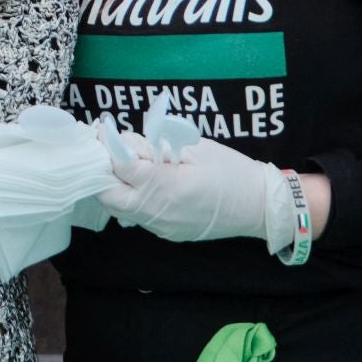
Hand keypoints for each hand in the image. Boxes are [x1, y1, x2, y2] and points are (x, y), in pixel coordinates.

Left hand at [95, 131, 294, 253]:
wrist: (259, 206)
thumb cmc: (231, 171)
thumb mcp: (194, 148)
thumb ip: (156, 145)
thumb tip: (126, 142)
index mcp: (167, 186)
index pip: (121, 166)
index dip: (108, 145)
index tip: (102, 128)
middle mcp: (158, 212)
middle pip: (108, 195)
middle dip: (101, 170)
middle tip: (105, 149)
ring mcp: (160, 226)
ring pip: (118, 208)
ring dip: (113, 184)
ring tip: (120, 162)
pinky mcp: (165, 232)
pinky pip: (135, 215)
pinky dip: (129, 197)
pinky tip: (138, 180)